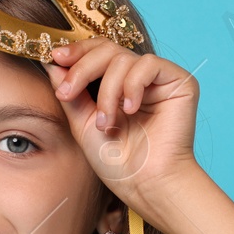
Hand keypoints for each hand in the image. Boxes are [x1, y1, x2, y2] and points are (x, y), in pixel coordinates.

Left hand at [45, 38, 202, 207]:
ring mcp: (159, 79)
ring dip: (107, 92)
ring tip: (106, 123)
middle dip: (82, 68)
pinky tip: (131, 110)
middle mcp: (138, 78)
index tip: (54, 56)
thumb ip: (71, 93)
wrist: (145, 185)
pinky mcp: (180, 81)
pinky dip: (133, 86)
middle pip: (107, 49)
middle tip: (67, 92)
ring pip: (123, 58)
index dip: (76, 51)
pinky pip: (149, 64)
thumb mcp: (83, 124)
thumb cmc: (117, 163)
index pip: (97, 53)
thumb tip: (53, 62)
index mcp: (117, 85)